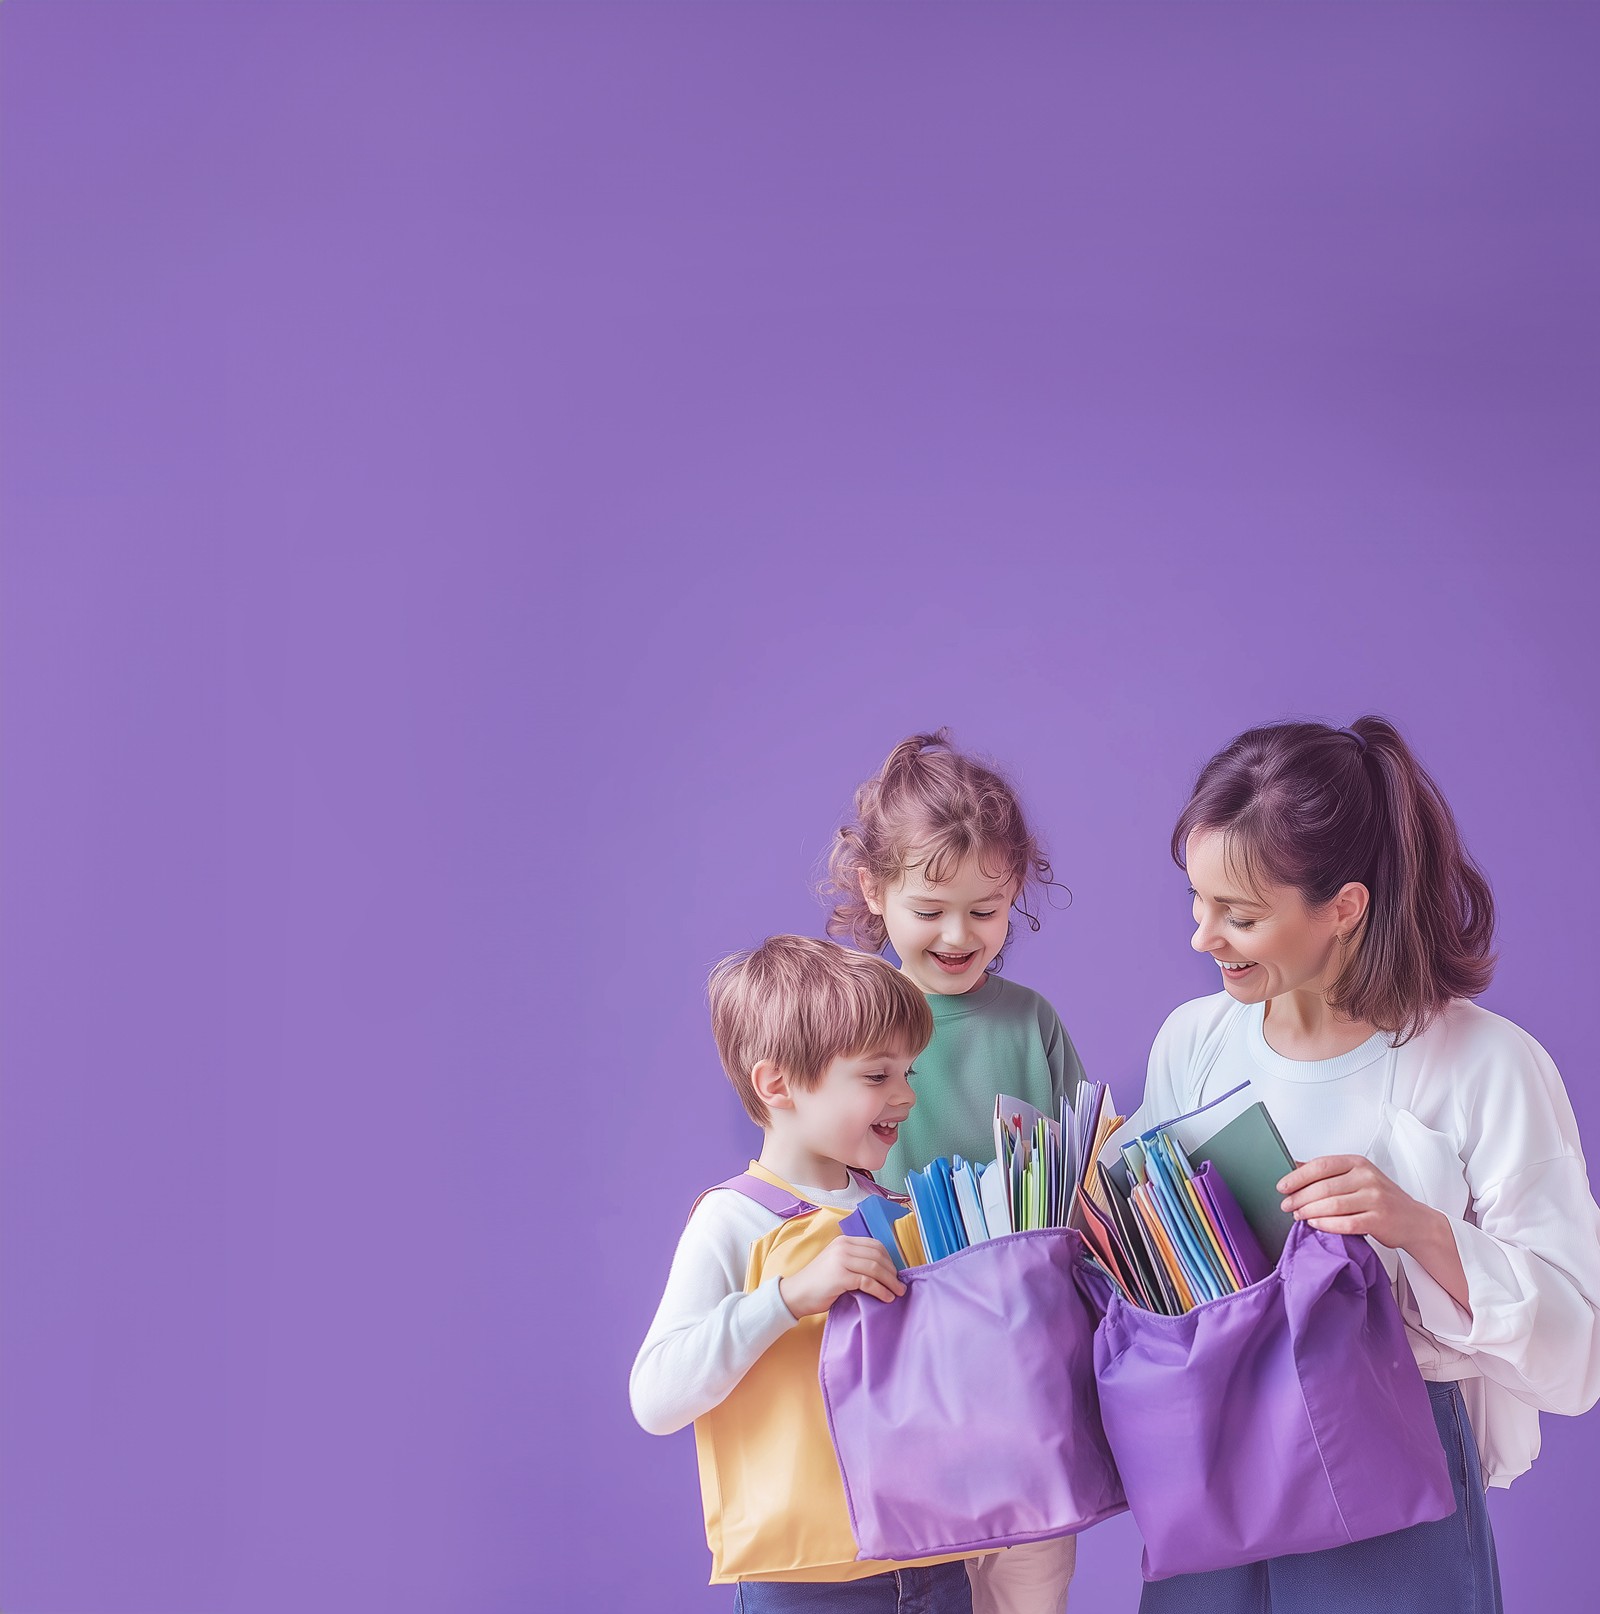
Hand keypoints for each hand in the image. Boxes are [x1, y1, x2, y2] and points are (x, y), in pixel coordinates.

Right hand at [779, 1236, 906, 1318]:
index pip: (875, 1245)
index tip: (895, 1273)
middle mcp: (842, 1247)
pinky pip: (868, 1282)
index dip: (889, 1259)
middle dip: (892, 1272)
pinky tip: (887, 1298)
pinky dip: (881, 1291)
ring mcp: (841, 1260)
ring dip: (890, 1282)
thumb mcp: (837, 1264)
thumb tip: (883, 1270)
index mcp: (843, 1241)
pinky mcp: (840, 1276)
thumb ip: (855, 1261)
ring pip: (875, 1268)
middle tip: (900, 1285)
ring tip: (898, 1292)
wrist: (796, 1294)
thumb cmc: (818, 1283)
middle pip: (877, 1256)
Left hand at [1278, 1154, 1429, 1248]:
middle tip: (1287, 1205)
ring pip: (1332, 1205)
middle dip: (1300, 1197)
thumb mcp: (1357, 1177)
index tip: (1282, 1186)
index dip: (1297, 1176)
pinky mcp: (1379, 1220)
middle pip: (1324, 1187)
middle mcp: (1367, 1178)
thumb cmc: (1382, 1198)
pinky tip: (1316, 1225)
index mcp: (1358, 1163)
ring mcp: (1375, 1199)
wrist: (1415, 1221)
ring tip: (1298, 1216)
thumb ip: (1329, 1172)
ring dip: (1310, 1212)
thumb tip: (1294, 1166)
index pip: (1321, 1165)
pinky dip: (1327, 1225)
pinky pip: (1346, 1223)